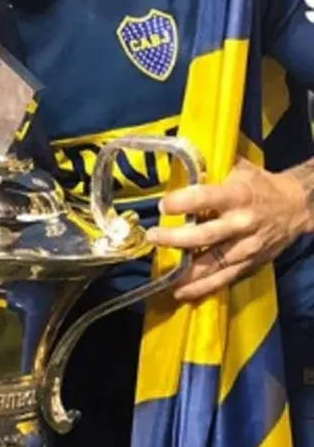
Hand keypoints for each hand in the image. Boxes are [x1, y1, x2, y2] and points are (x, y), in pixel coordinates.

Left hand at [146, 157, 309, 300]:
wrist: (295, 208)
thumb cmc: (259, 184)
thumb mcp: (239, 167)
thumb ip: (212, 165)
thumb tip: (180, 154)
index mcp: (238, 196)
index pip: (206, 198)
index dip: (183, 202)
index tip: (163, 206)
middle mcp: (241, 223)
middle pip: (206, 235)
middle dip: (176, 238)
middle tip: (152, 237)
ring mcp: (246, 247)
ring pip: (213, 262)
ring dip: (186, 271)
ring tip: (163, 274)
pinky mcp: (249, 263)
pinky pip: (223, 278)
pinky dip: (202, 287)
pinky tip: (180, 292)